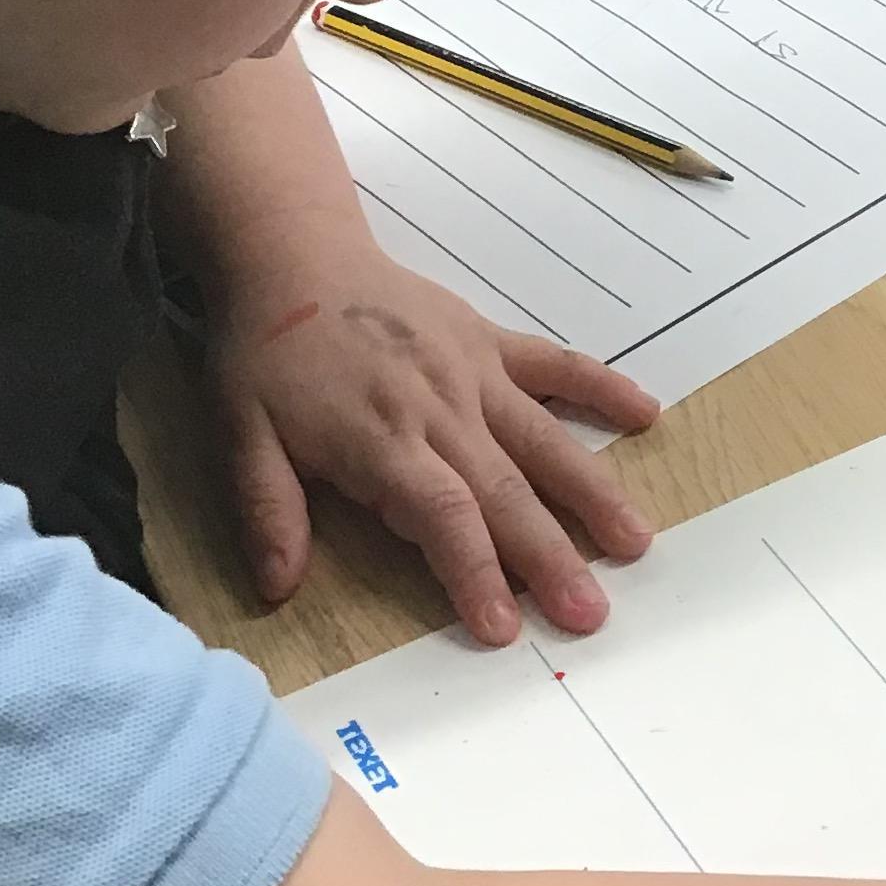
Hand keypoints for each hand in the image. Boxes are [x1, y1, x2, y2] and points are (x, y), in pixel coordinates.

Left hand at [207, 248, 657, 644]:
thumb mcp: (239, 433)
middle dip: (550, 556)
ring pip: (543, 439)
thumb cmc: (265, 354)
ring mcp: (474, 372)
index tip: (505, 628)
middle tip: (592, 613)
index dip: (474, 571)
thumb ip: (266, 508)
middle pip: (505, 491)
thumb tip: (278, 587)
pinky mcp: (490, 342)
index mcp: (381, 439)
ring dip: (591, 492)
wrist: (293, 256)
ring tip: (636, 542)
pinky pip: (556, 364)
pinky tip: (647, 415)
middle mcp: (440, 409)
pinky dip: (602, 387)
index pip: (440, 514)